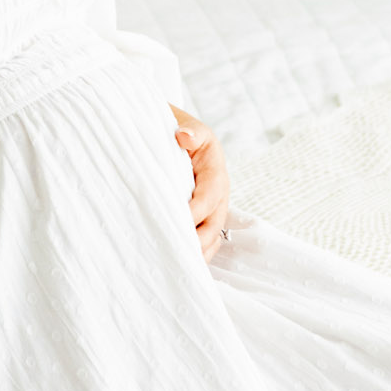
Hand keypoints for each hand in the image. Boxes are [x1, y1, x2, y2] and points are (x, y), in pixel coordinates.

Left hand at [172, 108, 230, 261]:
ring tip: (179, 267)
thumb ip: (189, 131)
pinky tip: (181, 267)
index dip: (195, 211)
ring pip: (212, 237)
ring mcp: (212, 208)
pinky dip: (196, 256)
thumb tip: (184, 137)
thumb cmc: (175, 129)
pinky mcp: (202, 218)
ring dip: (198, 253)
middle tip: (176, 253)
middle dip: (197, 241)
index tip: (176, 222)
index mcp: (215, 170)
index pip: (209, 196)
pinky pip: (206, 241)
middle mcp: (218, 192)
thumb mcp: (184, 123)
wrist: (172, 134)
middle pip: (214, 223)